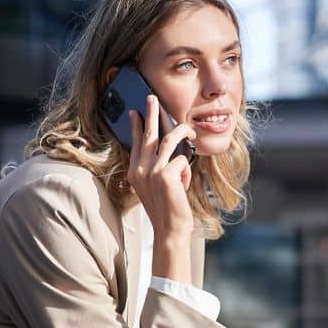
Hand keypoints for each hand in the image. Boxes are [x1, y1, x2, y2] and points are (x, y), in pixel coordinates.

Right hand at [128, 94, 195, 266]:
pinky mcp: (167, 174)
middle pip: (148, 133)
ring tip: (191, 131)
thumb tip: (167, 148)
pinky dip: (187, 171)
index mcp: (135, 172)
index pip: (136, 143)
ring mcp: (152, 171)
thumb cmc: (166, 210)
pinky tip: (184, 184)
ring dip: (183, 132)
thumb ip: (156, 168)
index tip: (135, 112)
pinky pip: (182, 159)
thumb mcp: (156, 187)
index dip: (136, 126)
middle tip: (152, 98)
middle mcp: (140, 169)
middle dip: (151, 113)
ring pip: (170, 140)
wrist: (170, 230)